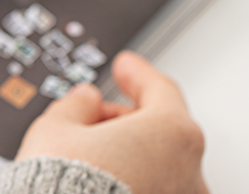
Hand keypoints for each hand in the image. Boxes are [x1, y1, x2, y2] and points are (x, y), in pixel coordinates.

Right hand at [15, 51, 208, 193]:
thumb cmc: (63, 189)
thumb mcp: (58, 126)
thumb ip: (78, 103)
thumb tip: (86, 100)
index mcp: (171, 134)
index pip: (160, 90)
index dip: (137, 74)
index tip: (126, 67)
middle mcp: (189, 174)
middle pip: (162, 131)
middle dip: (127, 119)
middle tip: (93, 114)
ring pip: (160, 168)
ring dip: (130, 154)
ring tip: (88, 154)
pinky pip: (154, 192)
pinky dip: (133, 182)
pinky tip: (98, 183)